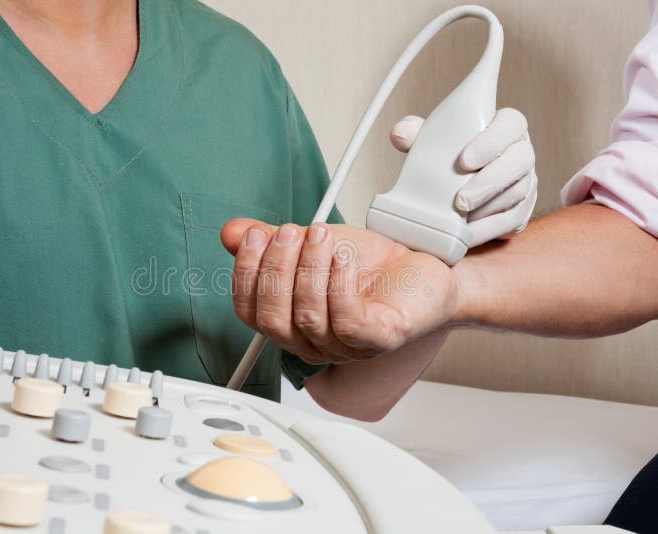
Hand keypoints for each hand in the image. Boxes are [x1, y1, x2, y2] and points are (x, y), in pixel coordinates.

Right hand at [221, 219, 456, 364]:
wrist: (425, 264)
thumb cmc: (371, 264)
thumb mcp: (311, 244)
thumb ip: (271, 241)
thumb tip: (233, 233)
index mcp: (291, 322)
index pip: (249, 312)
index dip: (245, 274)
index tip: (255, 236)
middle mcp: (314, 342)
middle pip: (272, 320)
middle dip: (275, 270)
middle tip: (288, 232)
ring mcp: (345, 346)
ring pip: (308, 317)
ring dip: (309, 269)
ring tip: (320, 235)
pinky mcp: (377, 339)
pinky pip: (347, 319)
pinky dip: (339, 283)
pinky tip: (342, 256)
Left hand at [391, 108, 537, 246]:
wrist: (456, 183)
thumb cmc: (448, 154)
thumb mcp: (430, 139)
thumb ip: (415, 132)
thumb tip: (400, 134)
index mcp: (506, 126)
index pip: (510, 124)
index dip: (491, 142)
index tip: (465, 161)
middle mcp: (521, 152)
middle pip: (519, 162)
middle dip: (489, 183)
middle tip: (461, 201)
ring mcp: (526, 182)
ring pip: (517, 194)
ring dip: (488, 210)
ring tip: (460, 221)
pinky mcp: (522, 209)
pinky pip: (512, 221)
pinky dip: (489, 230)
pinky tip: (467, 235)